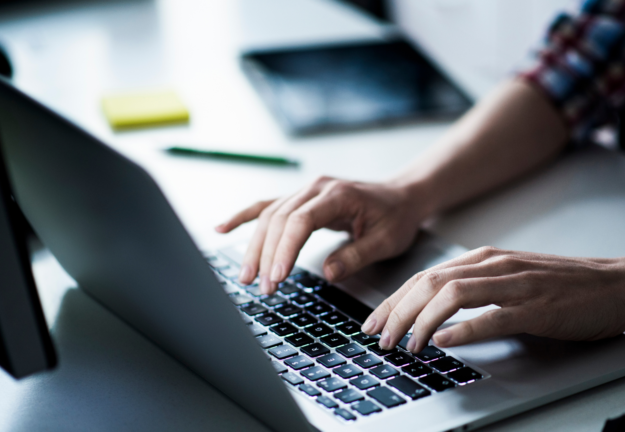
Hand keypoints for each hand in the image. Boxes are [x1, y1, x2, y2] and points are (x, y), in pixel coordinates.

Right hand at [215, 176, 427, 293]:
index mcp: (338, 195)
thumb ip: (356, 255)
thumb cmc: (397, 217)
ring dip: (255, 246)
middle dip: (267, 254)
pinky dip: (244, 217)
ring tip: (247, 276)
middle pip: (280, 219)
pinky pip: (267, 206)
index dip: (285, 248)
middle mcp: (317, 188)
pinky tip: (222, 228)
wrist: (402, 197)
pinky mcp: (301, 199)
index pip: (301, 220)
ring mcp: (306, 191)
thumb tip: (327, 272)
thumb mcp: (386, 240)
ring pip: (269, 215)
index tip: (278, 275)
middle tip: (262, 286)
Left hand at [361, 247, 624, 352]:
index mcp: (484, 259)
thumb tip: (435, 311)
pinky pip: (493, 316)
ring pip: (453, 295)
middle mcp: (494, 265)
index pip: (425, 276)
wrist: (617, 283)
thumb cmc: (564, 284)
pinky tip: (444, 341)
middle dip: (397, 312)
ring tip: (406, 345)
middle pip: (430, 283)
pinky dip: (464, 329)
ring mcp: (515, 284)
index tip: (374, 322)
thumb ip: (475, 288)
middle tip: (380, 339)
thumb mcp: (510, 277)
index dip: (394, 300)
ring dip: (422, 321)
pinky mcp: (537, 307)